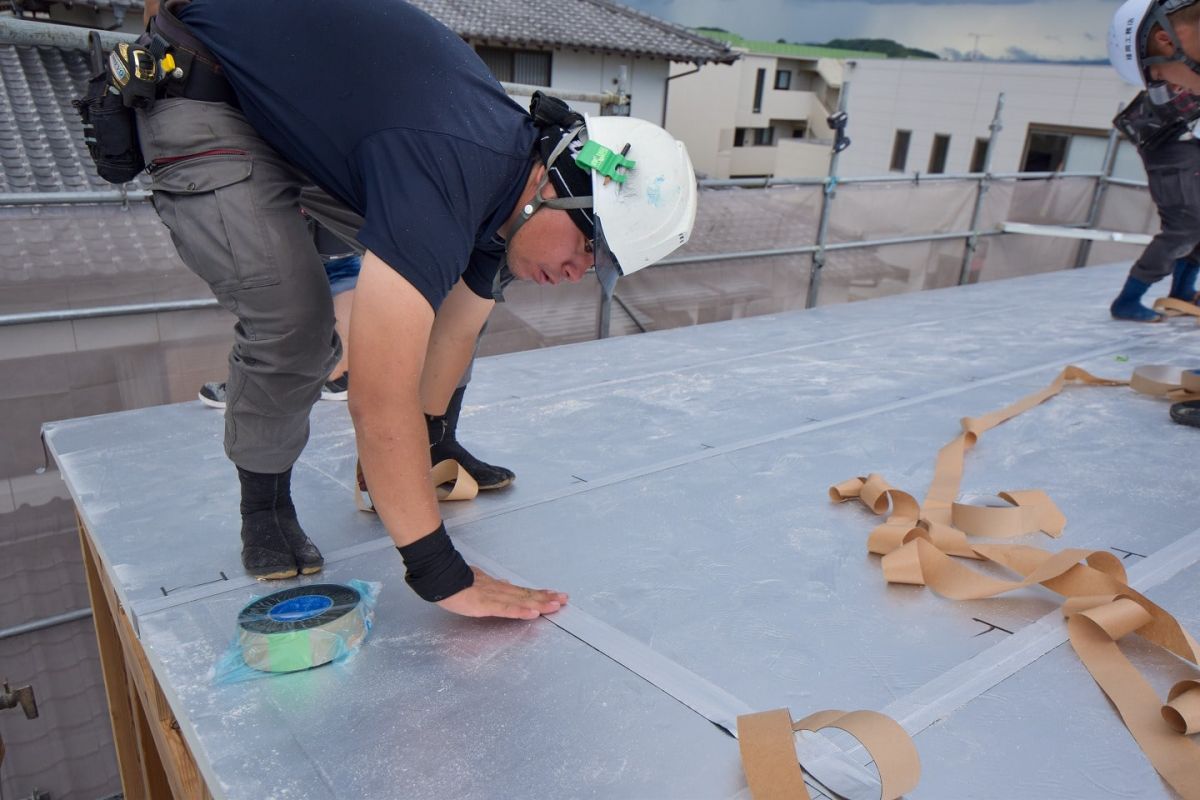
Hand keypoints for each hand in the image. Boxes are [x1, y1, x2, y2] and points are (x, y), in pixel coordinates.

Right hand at [436, 567, 567, 619]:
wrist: (440, 578)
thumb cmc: (454, 582)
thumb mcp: (476, 581)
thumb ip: (492, 585)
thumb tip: (506, 583)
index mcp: (496, 587)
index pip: (522, 591)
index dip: (539, 593)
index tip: (554, 594)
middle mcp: (499, 591)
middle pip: (526, 594)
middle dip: (547, 597)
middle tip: (565, 598)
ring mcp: (493, 597)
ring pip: (521, 600)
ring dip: (540, 603)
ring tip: (557, 605)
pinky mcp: (485, 605)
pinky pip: (506, 609)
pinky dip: (520, 611)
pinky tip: (533, 613)